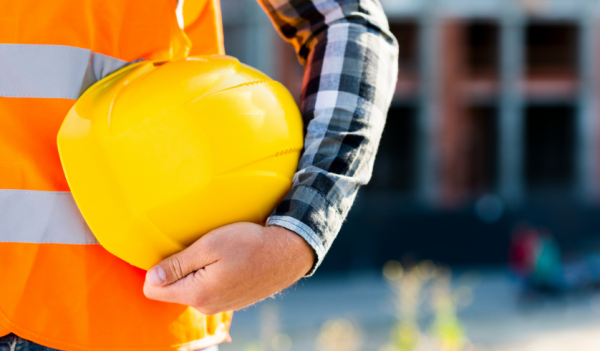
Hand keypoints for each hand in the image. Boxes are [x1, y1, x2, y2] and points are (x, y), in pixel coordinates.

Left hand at [143, 222, 315, 314]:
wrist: (288, 252)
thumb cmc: (250, 243)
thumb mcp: (210, 245)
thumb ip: (178, 264)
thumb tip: (151, 278)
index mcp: (197, 293)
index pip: (153, 290)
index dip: (157, 268)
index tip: (173, 251)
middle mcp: (206, 306)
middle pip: (172, 290)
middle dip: (178, 270)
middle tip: (199, 247)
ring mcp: (220, 306)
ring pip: (191, 289)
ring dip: (196, 272)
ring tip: (217, 253)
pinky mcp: (232, 301)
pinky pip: (209, 290)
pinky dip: (212, 276)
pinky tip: (229, 262)